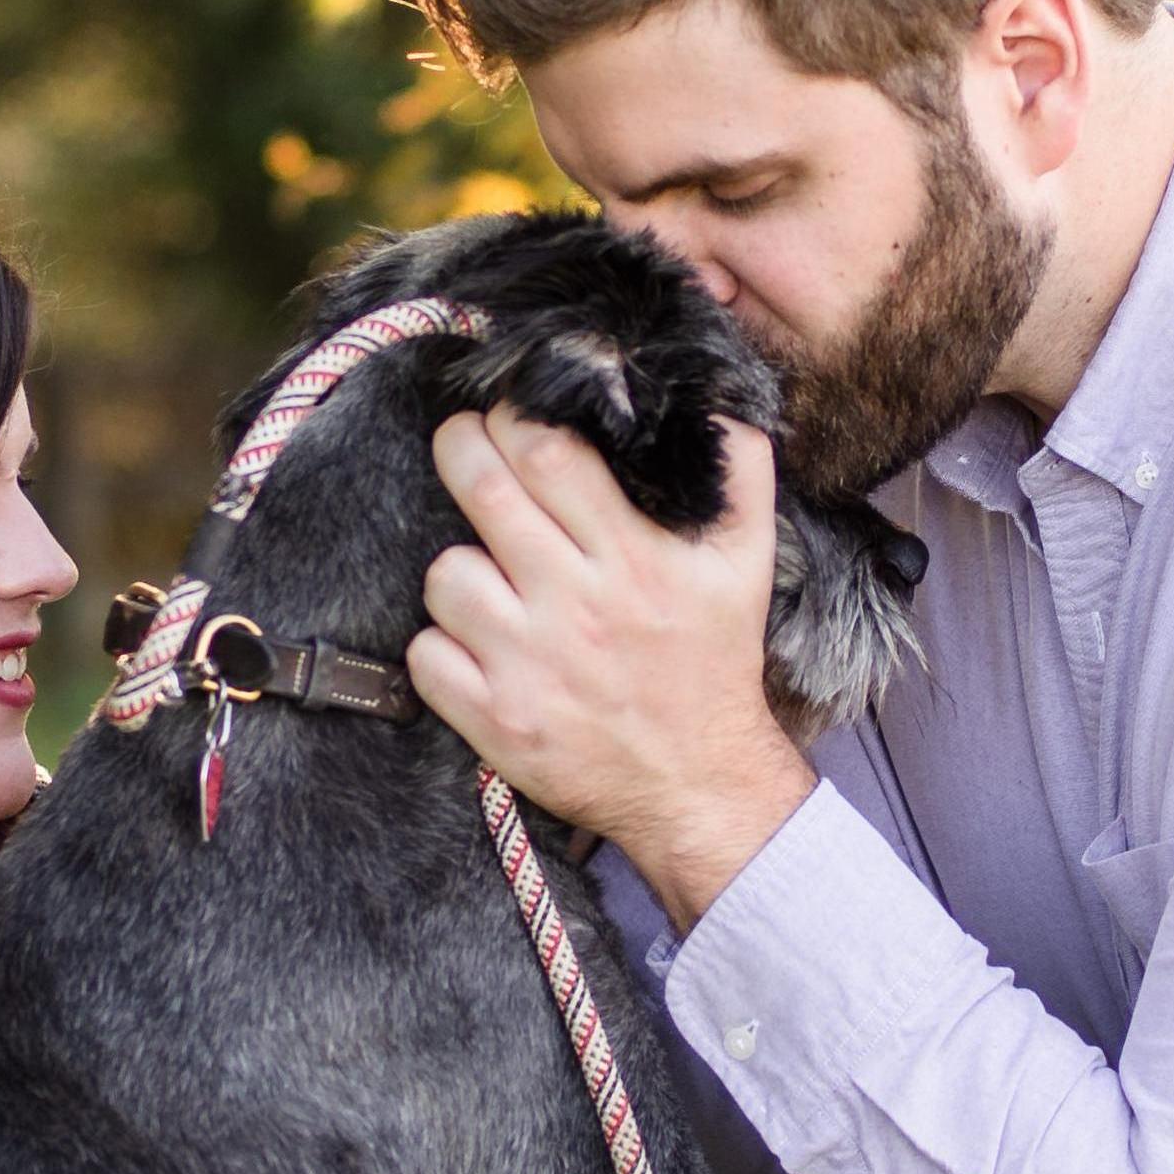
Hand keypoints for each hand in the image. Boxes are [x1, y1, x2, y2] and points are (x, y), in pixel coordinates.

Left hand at [409, 407, 817, 932]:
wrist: (698, 782)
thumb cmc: (714, 659)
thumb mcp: (748, 558)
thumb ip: (739, 464)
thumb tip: (706, 391)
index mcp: (633, 555)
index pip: (545, 449)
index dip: (512, 416)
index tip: (509, 417)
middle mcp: (577, 604)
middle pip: (481, 487)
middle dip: (459, 448)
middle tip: (464, 448)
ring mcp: (528, 665)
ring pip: (443, 573)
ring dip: (458, 568)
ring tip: (491, 579)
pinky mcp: (494, 721)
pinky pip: (425, 654)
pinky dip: (442, 646)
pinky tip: (479, 647)